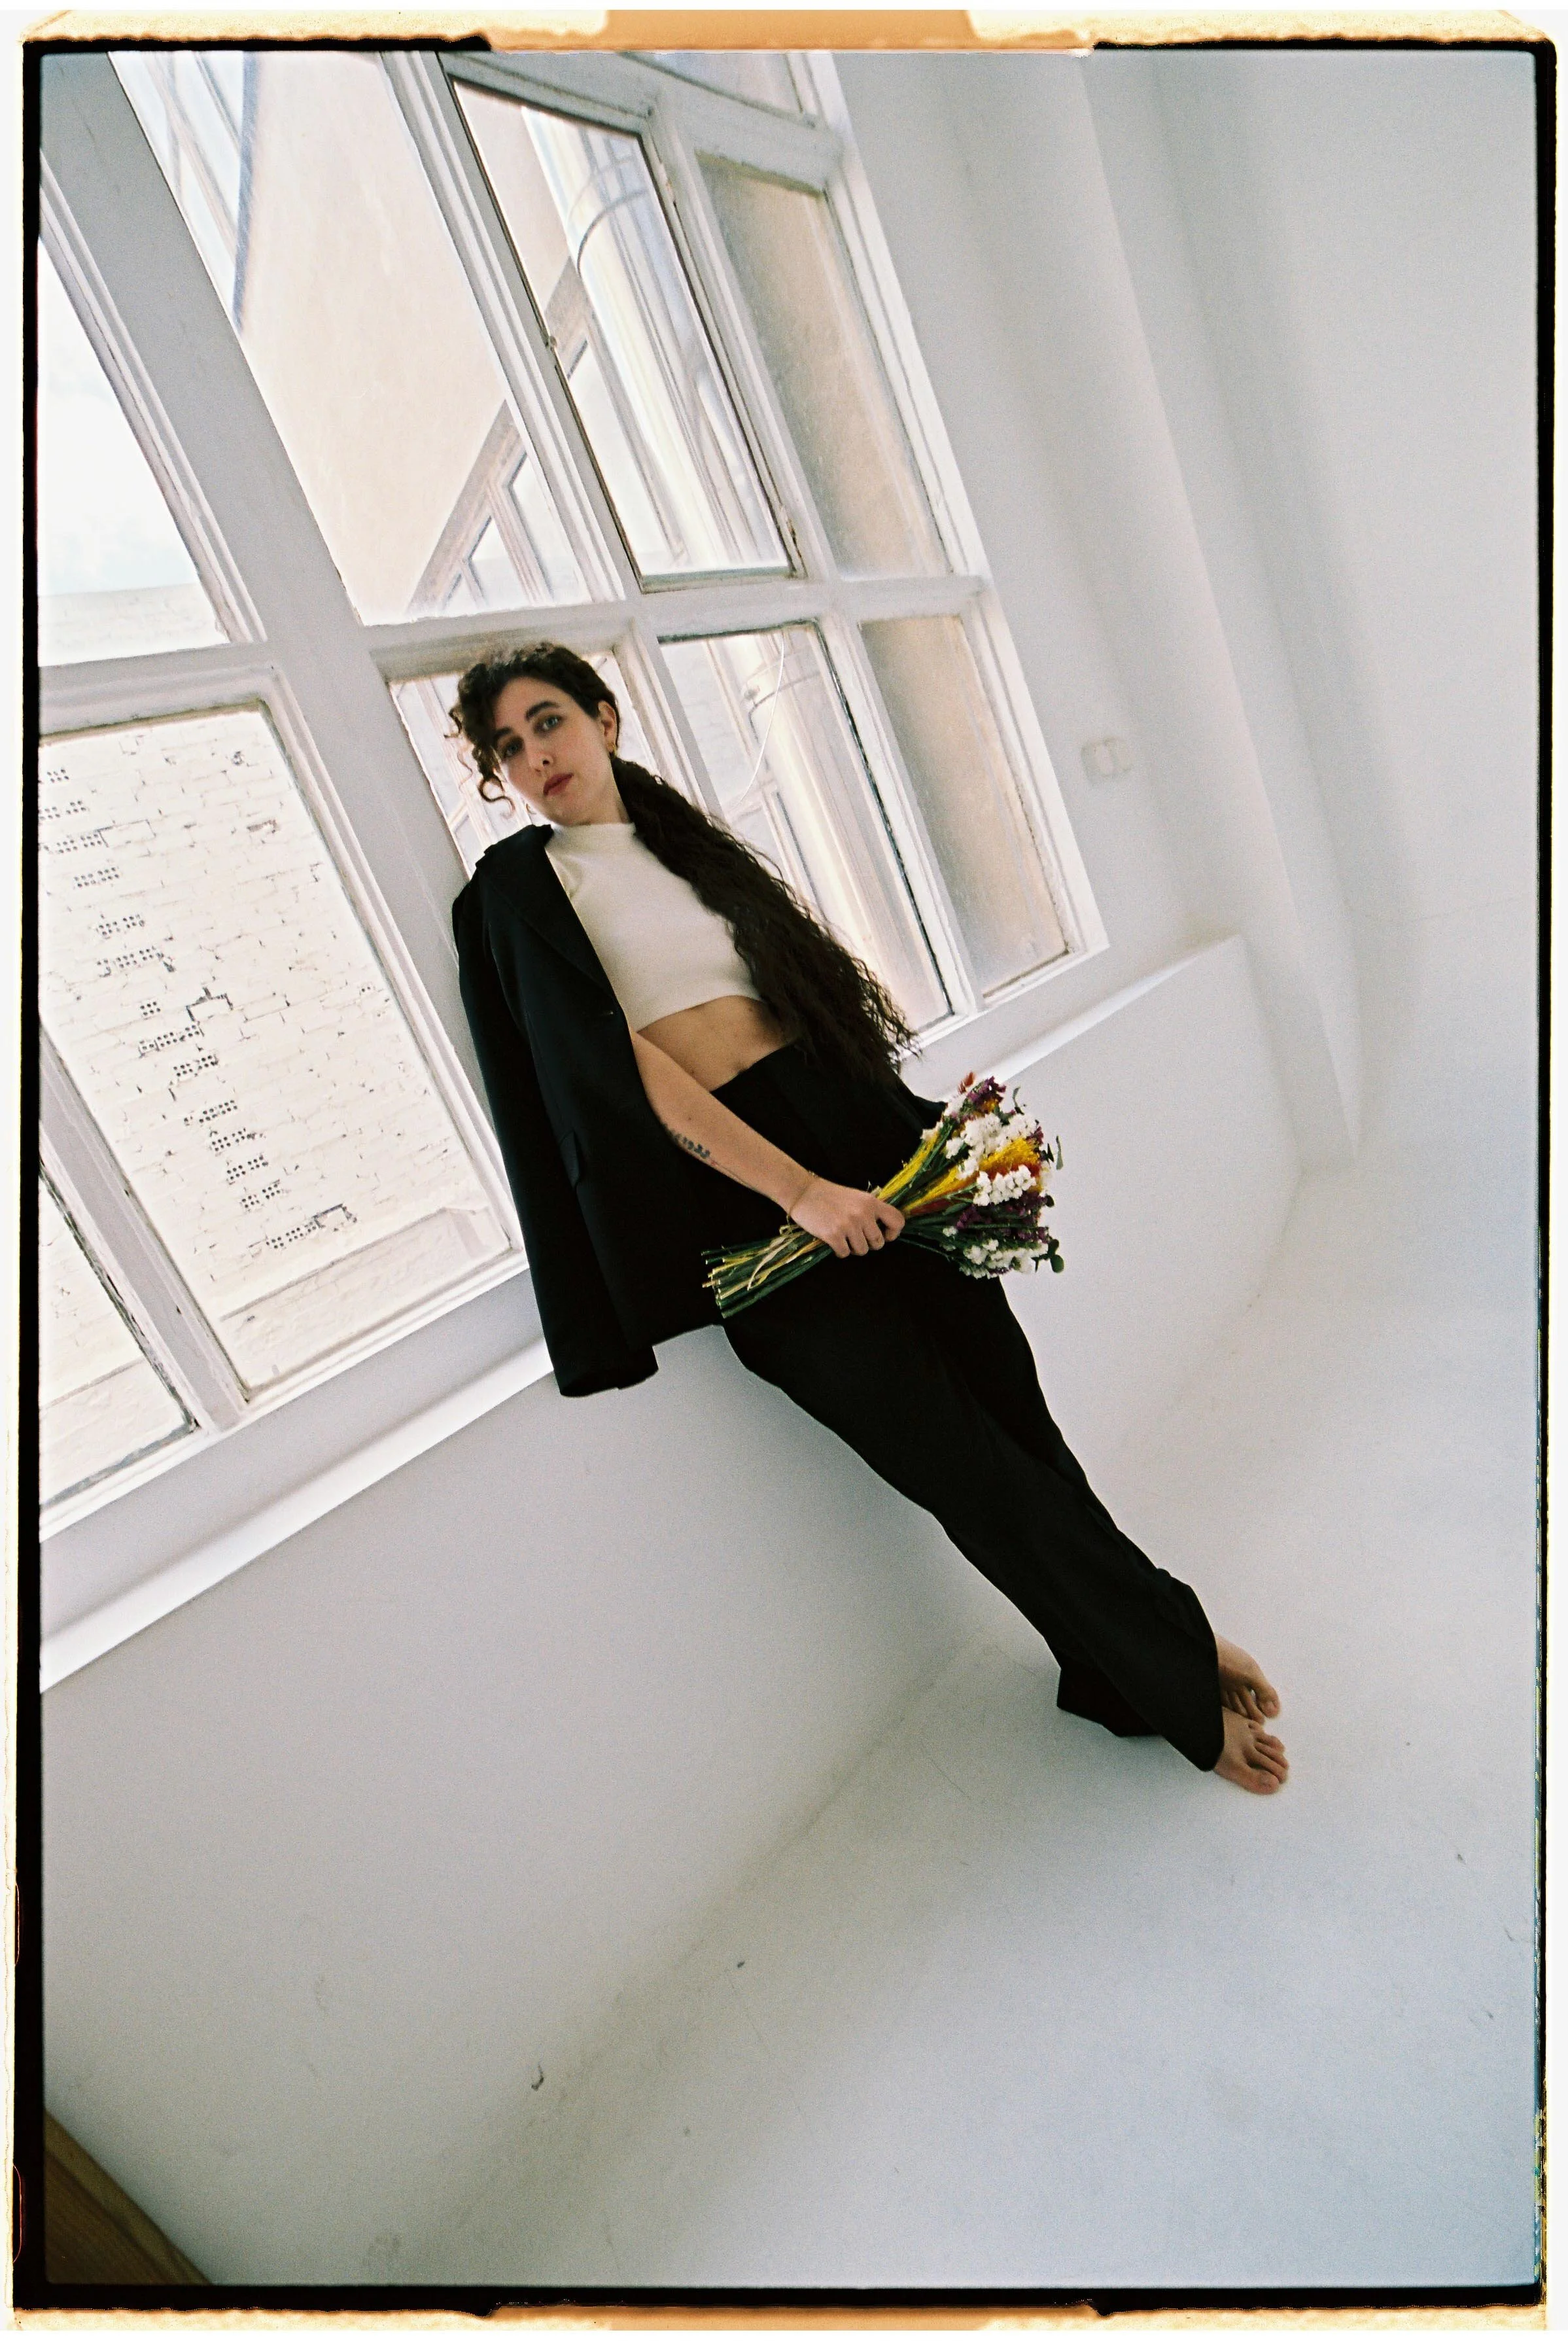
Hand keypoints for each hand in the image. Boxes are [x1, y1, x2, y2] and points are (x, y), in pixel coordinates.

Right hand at [788, 1176, 904, 1258]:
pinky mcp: (833, 1235)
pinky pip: (845, 1253)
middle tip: (856, 1237)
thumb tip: (883, 1230)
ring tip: (844, 1238)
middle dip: (869, 1244)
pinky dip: (839, 1251)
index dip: (893, 1233)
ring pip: (862, 1251)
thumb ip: (871, 1211)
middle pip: (878, 1243)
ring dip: (853, 1248)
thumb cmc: (830, 1195)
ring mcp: (848, 1225)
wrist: (803, 1192)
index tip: (884, 1235)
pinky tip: (833, 1241)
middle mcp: (862, 1214)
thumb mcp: (857, 1197)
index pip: (897, 1221)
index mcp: (871, 1203)